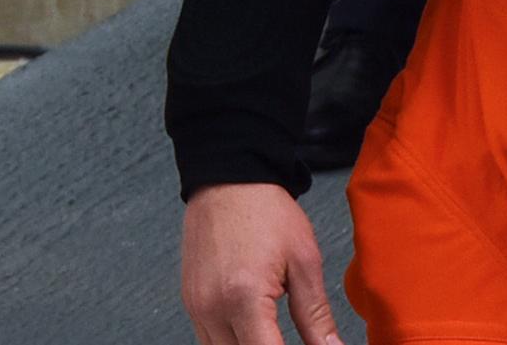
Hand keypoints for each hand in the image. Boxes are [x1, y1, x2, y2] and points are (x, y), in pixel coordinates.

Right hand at [180, 182, 343, 344]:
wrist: (228, 178)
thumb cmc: (265, 211)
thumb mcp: (304, 263)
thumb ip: (317, 317)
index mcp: (243, 296)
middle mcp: (211, 307)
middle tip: (292, 340)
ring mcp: (196, 306)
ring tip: (274, 337)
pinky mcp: (190, 302)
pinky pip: (210, 341)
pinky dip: (233, 343)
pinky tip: (255, 333)